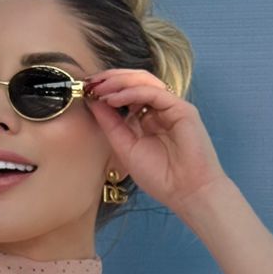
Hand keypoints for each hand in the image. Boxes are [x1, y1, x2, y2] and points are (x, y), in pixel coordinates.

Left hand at [85, 67, 230, 214]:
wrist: (186, 193)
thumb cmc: (160, 177)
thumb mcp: (125, 148)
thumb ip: (110, 124)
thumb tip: (93, 102)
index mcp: (147, 119)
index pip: (126, 94)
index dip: (106, 89)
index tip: (86, 90)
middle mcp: (159, 109)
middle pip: (134, 82)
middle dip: (110, 80)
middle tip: (90, 83)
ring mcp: (171, 107)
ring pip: (144, 82)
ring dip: (119, 82)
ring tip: (99, 88)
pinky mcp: (182, 109)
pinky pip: (153, 93)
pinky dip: (132, 93)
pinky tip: (114, 99)